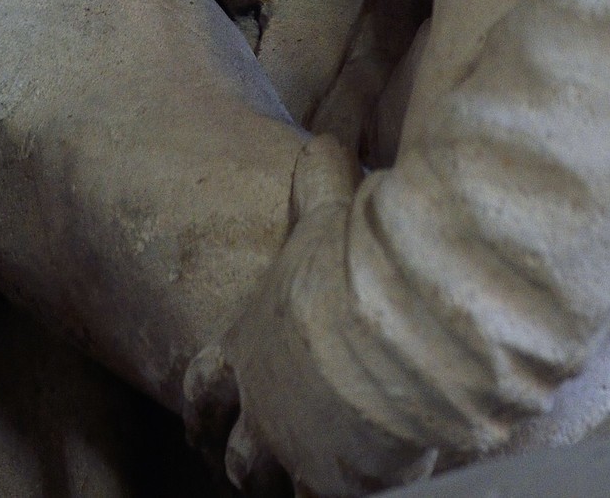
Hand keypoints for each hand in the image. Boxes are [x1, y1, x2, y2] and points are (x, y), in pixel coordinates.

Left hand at [183, 141, 436, 497]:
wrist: (404, 321)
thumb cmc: (359, 262)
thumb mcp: (330, 210)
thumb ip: (319, 186)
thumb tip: (323, 146)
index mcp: (248, 350)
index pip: (204, 389)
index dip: (208, 402)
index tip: (211, 411)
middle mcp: (265, 414)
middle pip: (237, 460)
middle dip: (249, 459)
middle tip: (262, 461)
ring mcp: (304, 458)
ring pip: (276, 492)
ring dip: (292, 485)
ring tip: (316, 476)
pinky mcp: (350, 487)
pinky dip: (344, 493)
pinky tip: (369, 479)